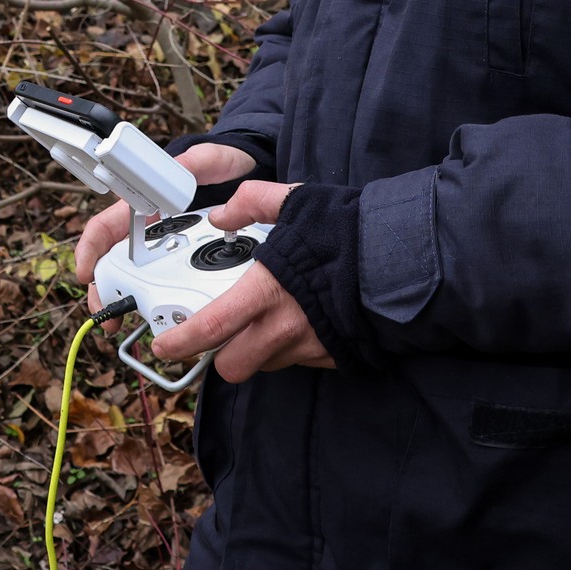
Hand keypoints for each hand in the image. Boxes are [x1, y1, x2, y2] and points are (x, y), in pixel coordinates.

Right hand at [75, 142, 256, 317]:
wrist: (247, 174)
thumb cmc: (222, 163)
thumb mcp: (208, 160)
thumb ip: (192, 163)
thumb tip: (177, 170)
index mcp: (144, 203)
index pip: (106, 226)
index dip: (90, 249)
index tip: (86, 274)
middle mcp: (149, 228)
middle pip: (114, 261)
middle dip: (103, 290)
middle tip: (106, 315)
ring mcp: (166, 245)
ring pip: (136, 277)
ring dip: (125, 301)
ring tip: (121, 324)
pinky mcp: (185, 259)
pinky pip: (165, 283)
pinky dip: (156, 301)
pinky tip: (159, 318)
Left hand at [150, 181, 333, 381]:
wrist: (406, 261)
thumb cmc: (350, 233)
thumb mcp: (298, 202)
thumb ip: (253, 202)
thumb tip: (222, 214)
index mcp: (267, 292)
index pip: (212, 330)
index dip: (181, 342)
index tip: (164, 343)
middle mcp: (284, 329)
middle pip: (233, 367)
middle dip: (221, 355)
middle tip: (220, 334)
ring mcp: (309, 347)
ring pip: (266, 365)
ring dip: (257, 350)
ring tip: (266, 319)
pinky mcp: (332, 356)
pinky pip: (299, 361)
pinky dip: (291, 348)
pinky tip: (301, 321)